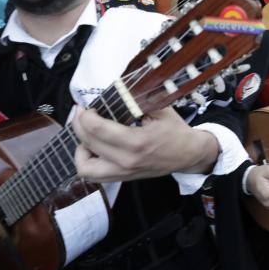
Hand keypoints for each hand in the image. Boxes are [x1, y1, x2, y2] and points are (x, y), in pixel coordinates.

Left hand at [73, 107, 218, 181]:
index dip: (85, 115)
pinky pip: (93, 175)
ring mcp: (123, 172)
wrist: (190, 154)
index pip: (97, 129)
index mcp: (137, 141)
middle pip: (87, 143)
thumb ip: (136, 101)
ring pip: (84, 167)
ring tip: (87, 135)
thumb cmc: (176, 130)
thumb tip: (113, 91)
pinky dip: (87, 161)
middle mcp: (127, 160)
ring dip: (80, 149)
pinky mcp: (122, 178)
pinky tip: (93, 148)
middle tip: (82, 113)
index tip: (85, 106)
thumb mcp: (160, 109)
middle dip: (78, 124)